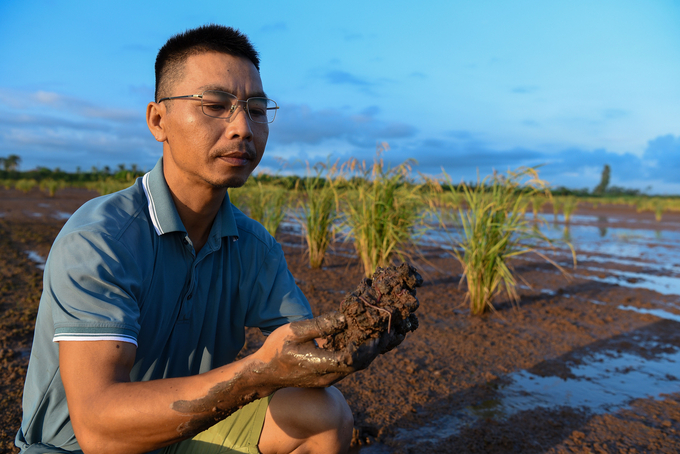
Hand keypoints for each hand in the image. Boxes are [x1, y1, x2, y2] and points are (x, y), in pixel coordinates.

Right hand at [253, 311, 400, 388]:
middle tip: (391, 331)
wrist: (265, 373)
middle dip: (377, 348)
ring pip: (357, 367)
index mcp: (321, 364)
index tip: (381, 331)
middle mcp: (329, 376)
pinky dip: (360, 354)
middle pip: (361, 364)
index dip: (370, 347)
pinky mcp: (328, 378)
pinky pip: (349, 367)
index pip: (354, 358)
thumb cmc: (277, 348)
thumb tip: (344, 317)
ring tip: (383, 334)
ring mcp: (329, 379)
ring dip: (370, 352)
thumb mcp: (295, 331)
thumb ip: (321, 325)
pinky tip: (365, 341)